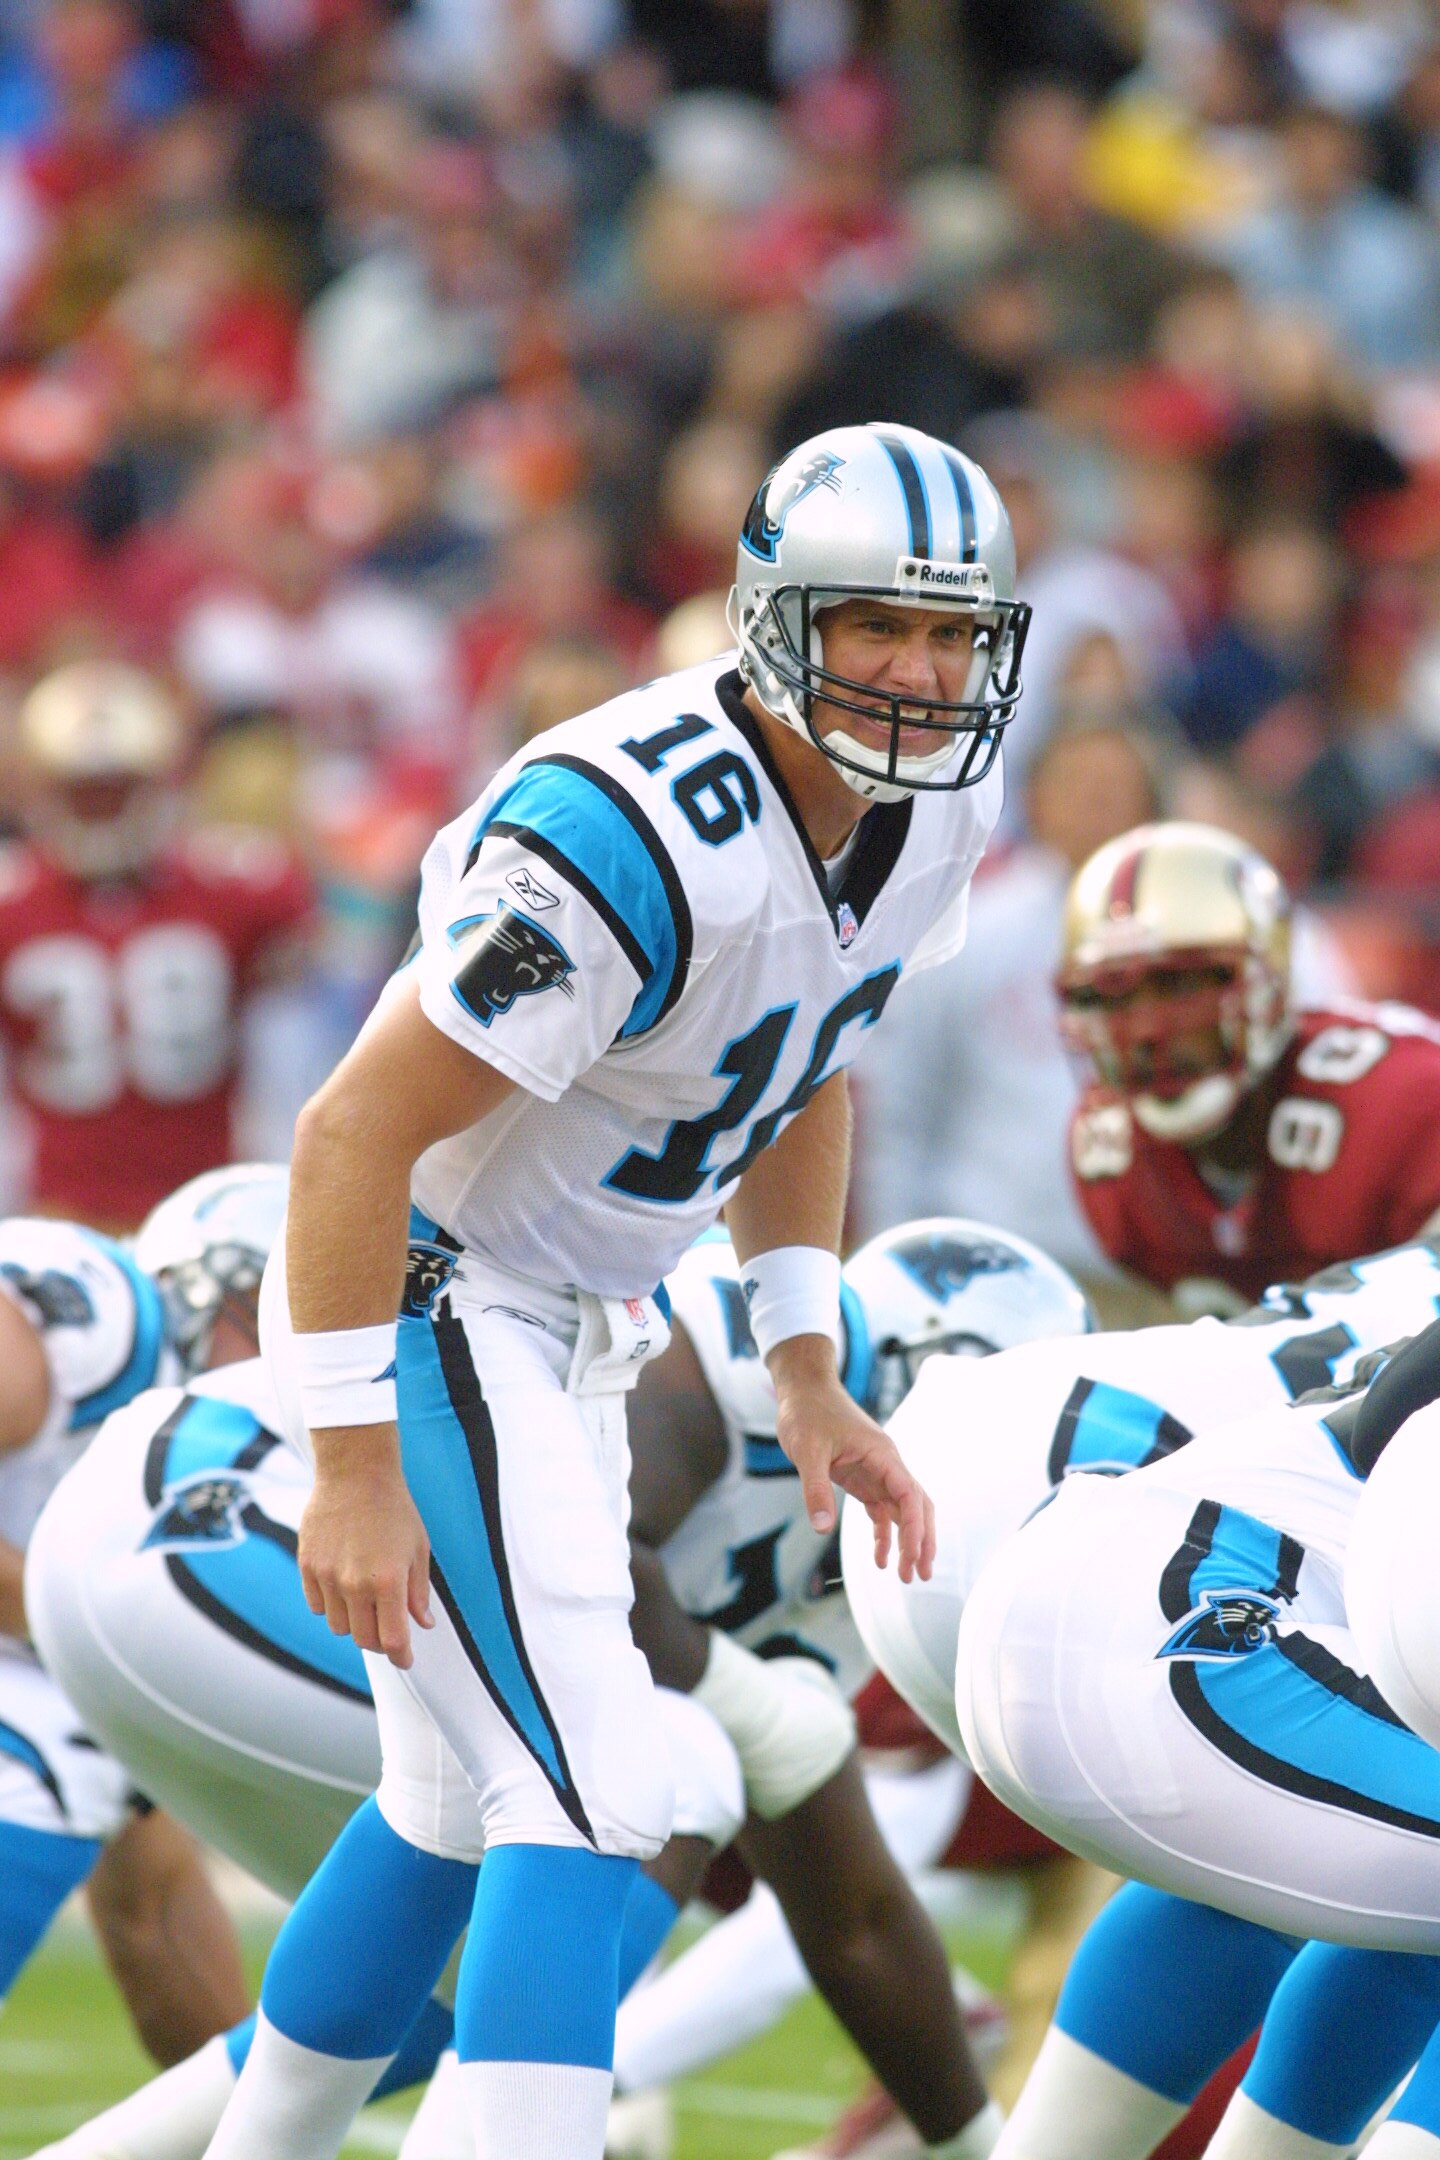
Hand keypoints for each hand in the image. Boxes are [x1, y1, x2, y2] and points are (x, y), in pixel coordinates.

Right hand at [298, 1426, 432, 1668]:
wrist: (355, 1473)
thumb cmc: (393, 1508)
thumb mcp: (418, 1548)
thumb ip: (418, 1591)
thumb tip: (423, 1623)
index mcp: (389, 1581)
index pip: (393, 1640)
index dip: (401, 1657)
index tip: (405, 1661)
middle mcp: (356, 1584)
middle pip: (364, 1639)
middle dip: (380, 1641)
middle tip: (388, 1629)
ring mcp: (328, 1576)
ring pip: (339, 1626)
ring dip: (354, 1622)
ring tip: (365, 1599)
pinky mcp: (307, 1566)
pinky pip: (317, 1606)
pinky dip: (331, 1605)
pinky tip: (343, 1586)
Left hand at [770, 1336, 934, 1582]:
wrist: (804, 1389)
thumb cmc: (808, 1412)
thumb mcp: (807, 1450)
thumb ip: (816, 1488)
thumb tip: (822, 1529)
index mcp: (882, 1454)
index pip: (910, 1494)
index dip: (915, 1528)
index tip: (913, 1556)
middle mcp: (886, 1464)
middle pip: (917, 1506)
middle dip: (922, 1541)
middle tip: (920, 1576)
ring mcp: (876, 1472)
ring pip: (903, 1511)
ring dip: (908, 1541)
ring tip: (908, 1575)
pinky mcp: (862, 1478)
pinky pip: (881, 1510)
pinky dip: (884, 1533)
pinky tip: (879, 1558)